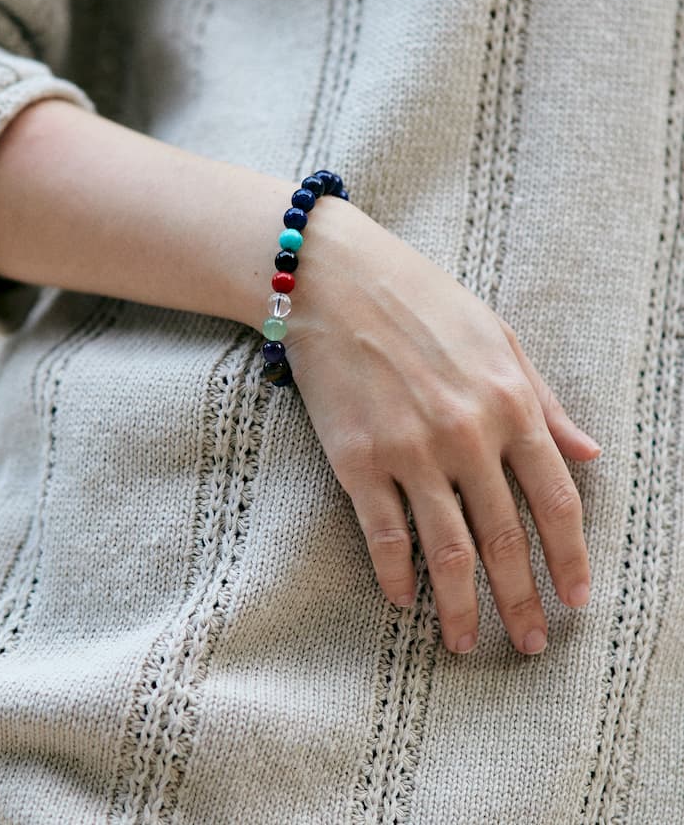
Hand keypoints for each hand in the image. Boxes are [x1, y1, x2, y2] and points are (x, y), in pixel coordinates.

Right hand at [283, 199, 599, 654]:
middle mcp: (467, 434)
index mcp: (510, 402)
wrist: (332, 278)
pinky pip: (384, 534)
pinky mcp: (357, 460)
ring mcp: (410, 450)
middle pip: (507, 539)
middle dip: (523, 601)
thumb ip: (544, 400)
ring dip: (462, 607)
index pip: (556, 501)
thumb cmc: (419, 299)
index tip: (577, 599)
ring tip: (469, 644)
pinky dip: (396, 575)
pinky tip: (402, 600)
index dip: (571, 558)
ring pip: (448, 550)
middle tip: (531, 643)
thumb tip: (590, 452)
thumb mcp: (499, 337)